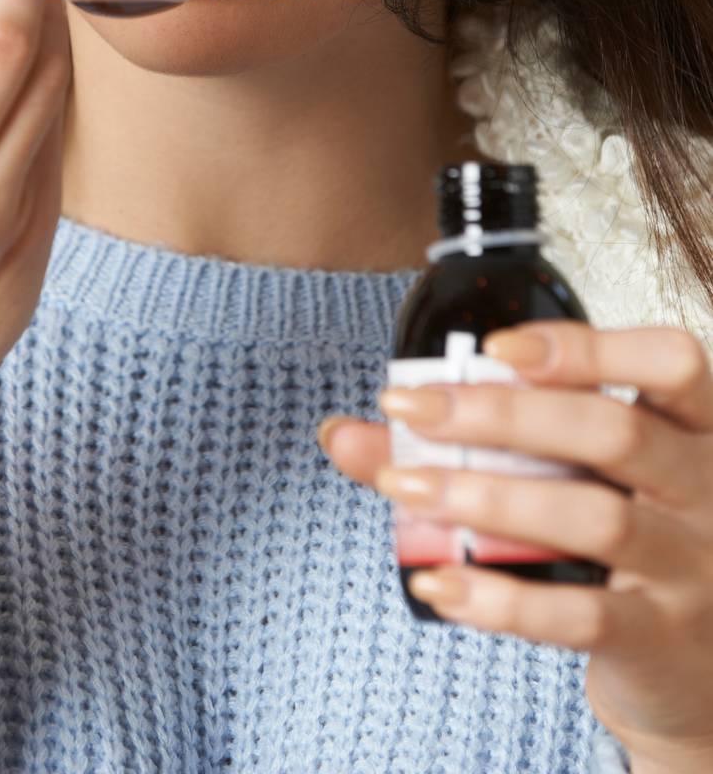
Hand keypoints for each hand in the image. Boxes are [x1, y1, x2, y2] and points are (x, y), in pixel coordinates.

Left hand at [315, 321, 712, 769]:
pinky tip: (438, 582)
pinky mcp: (662, 640)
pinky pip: (582, 616)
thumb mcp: (574, 479)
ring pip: (597, 519)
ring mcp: (692, 569)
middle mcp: (707, 491)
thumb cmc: (619, 545)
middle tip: (412, 409)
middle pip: (615, 432)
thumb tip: (343, 433)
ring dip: (489, 497)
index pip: (671, 363)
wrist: (692, 672)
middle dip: (502, 414)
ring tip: (403, 489)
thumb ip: (469, 447)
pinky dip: (502, 599)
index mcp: (691, 430)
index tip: (495, 347)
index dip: (589, 347)